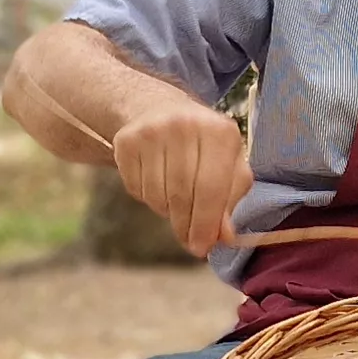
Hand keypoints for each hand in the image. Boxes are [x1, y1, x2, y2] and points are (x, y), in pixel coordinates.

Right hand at [110, 101, 251, 252]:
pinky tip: (157, 182)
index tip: (202, 248)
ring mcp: (152, 131)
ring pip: (158, 195)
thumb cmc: (204, 146)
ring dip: (167, 211)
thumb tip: (223, 237)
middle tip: (189, 240)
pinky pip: (137, 188)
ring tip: (176, 199)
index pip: (212, 189)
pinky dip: (148, 197)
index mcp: (220, 132)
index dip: (206, 225)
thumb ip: (230, 200)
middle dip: (186, 225)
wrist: (161, 110)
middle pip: (182, 196)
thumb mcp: (228, 165)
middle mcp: (185, 125)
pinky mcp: (127, 140)